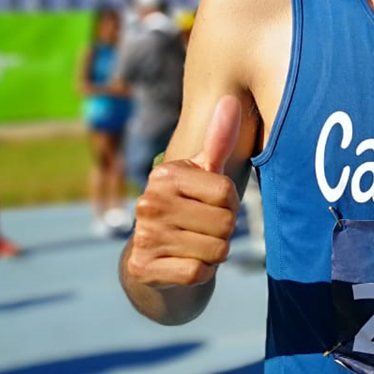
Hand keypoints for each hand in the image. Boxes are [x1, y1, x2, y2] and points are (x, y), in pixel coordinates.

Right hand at [125, 96, 241, 288]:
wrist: (155, 261)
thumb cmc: (188, 210)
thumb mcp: (201, 175)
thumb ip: (218, 142)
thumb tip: (231, 100)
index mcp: (164, 176)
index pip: (228, 193)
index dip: (230, 205)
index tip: (212, 206)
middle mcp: (148, 203)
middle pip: (225, 224)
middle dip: (223, 232)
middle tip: (203, 230)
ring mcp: (143, 236)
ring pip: (216, 251)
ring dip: (214, 254)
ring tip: (194, 246)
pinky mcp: (143, 268)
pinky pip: (199, 273)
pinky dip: (201, 274)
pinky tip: (185, 264)